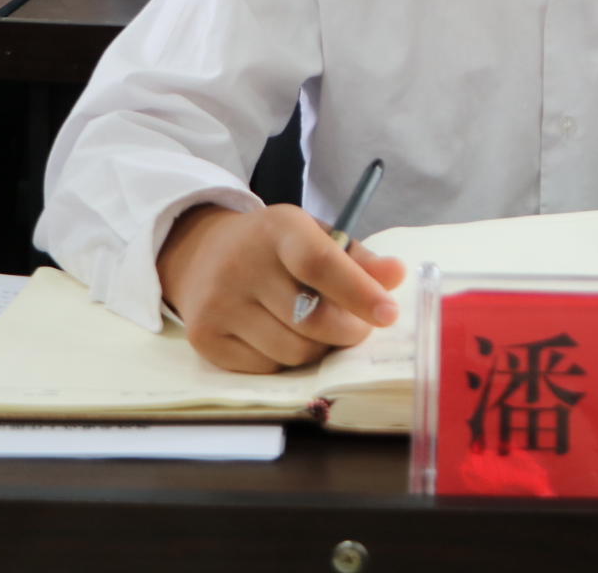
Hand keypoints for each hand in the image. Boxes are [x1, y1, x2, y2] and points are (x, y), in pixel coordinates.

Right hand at [156, 203, 404, 373]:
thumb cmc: (274, 248)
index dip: (359, 292)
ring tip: (315, 328)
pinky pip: (267, 369)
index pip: (319, 263)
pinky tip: (279, 335)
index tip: (389, 313)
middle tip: (358, 326)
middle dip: (349, 331)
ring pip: (293, 352)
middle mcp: (241, 264)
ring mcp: (217, 303)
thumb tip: (397, 275)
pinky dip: (285, 360)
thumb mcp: (315, 236)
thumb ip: (359, 258)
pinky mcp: (204, 337)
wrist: (201, 255)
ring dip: (318, 349)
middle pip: (312, 320)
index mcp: (277, 229)